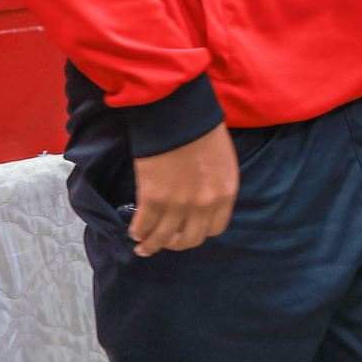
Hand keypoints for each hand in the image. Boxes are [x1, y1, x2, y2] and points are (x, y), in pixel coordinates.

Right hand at [128, 123, 238, 256]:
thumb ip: (215, 186)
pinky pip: (144, 226)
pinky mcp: (154, 199)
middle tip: (165, 241)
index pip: (215, 228)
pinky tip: (135, 231)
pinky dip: (138, 231)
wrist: (180, 115)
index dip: (200, 232)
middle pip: (190, 239)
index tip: (189, 230)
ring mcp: (179, 204)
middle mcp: (205, 204)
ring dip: (152, 245)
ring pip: (163, 238)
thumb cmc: (202, 131)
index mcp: (225, 193)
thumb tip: (202, 203)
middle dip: (176, 243)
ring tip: (143, 245)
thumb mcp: (222, 162)